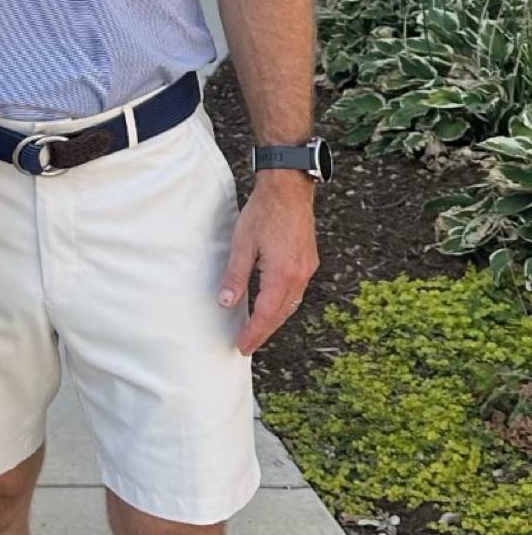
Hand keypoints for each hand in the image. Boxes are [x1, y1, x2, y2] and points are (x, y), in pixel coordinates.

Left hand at [217, 173, 317, 354]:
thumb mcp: (242, 244)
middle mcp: (299, 275)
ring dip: (274, 319)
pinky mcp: (308, 261)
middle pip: (281, 313)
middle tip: (246, 345)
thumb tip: (226, 302)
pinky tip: (271, 305)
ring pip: (290, 304)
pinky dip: (282, 304)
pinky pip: (296, 291)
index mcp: (282, 274)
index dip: (253, 332)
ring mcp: (307, 268)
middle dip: (263, 331)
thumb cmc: (264, 212)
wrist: (289, 188)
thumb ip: (235, 275)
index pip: (266, 313)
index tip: (241, 346)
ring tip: (257, 330)